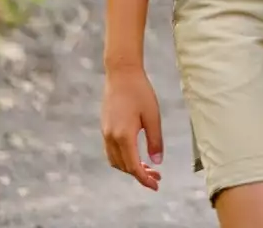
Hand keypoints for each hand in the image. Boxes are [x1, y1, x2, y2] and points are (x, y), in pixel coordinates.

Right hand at [100, 63, 162, 190]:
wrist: (121, 75)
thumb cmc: (141, 93)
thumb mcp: (153, 117)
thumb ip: (155, 140)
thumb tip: (157, 162)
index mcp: (124, 136)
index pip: (133, 166)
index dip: (144, 179)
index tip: (156, 185)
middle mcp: (111, 138)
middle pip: (123, 166)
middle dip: (139, 174)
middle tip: (157, 176)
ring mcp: (105, 133)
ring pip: (116, 160)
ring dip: (131, 167)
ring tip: (149, 168)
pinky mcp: (105, 128)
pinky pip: (112, 151)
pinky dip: (123, 158)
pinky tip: (136, 155)